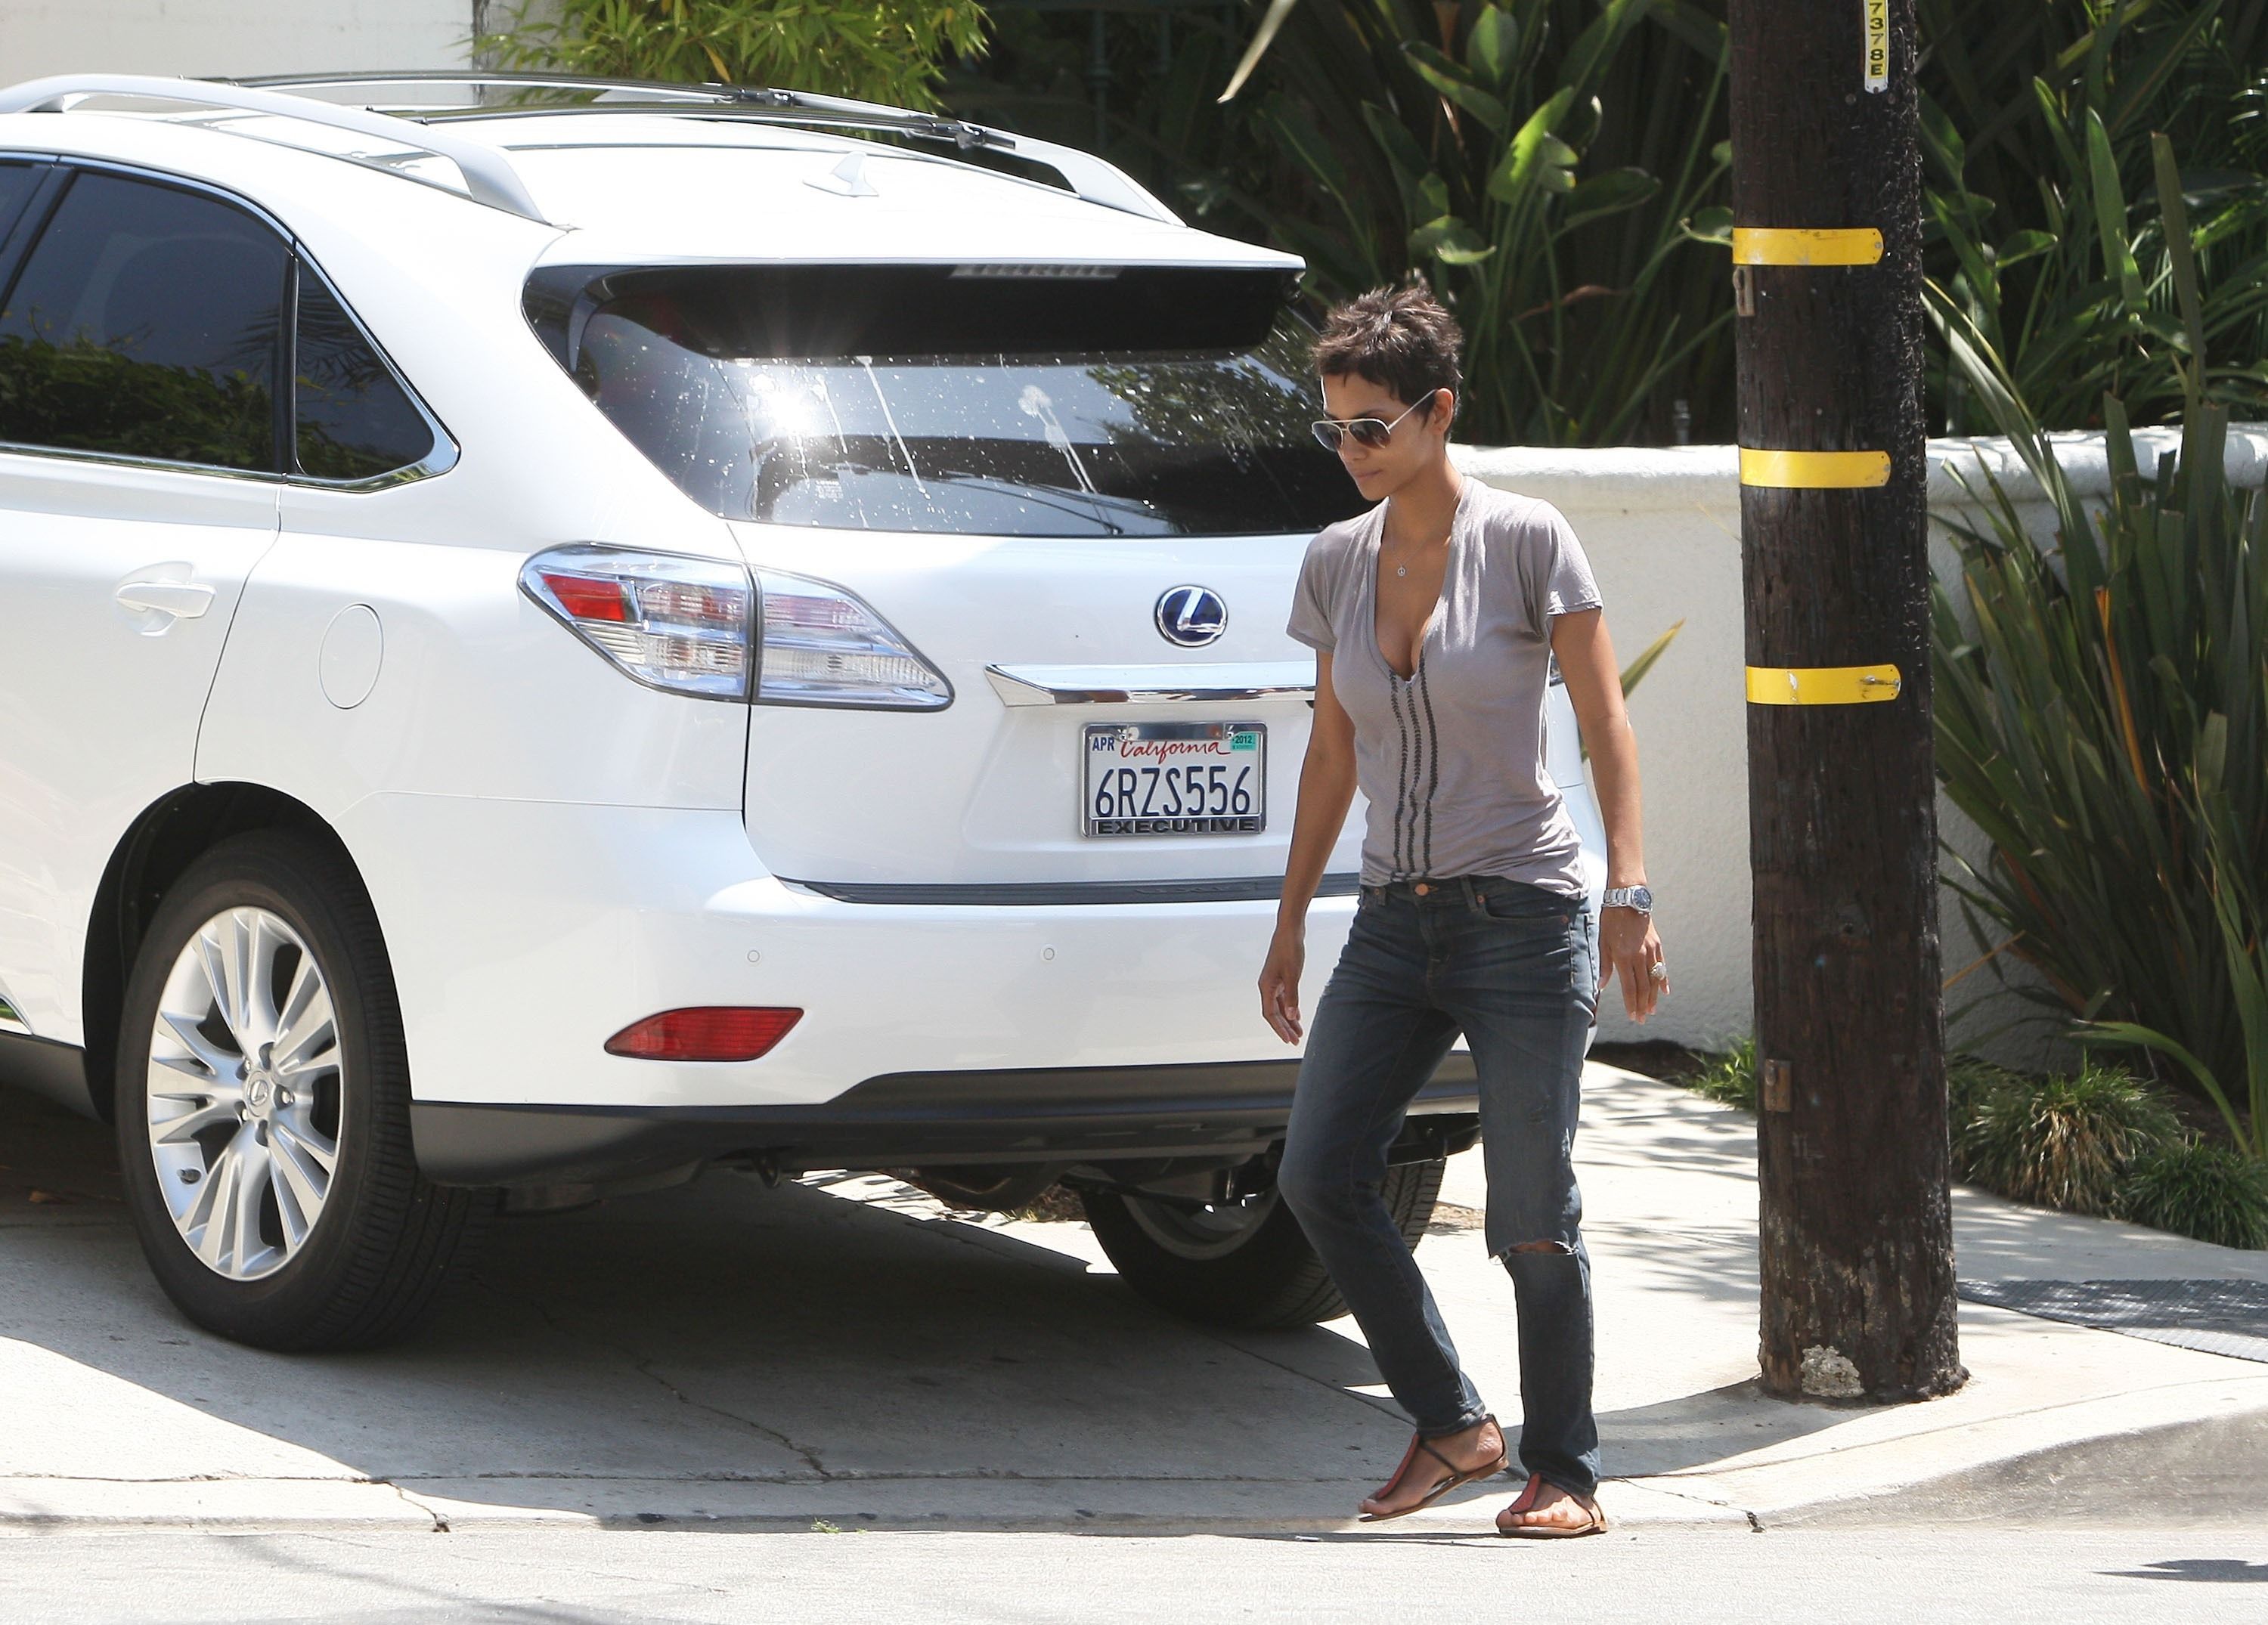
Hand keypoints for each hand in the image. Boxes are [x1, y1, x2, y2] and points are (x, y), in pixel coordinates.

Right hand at [1259, 925, 1305, 1043]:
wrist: (1290, 930)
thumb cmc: (1289, 949)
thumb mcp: (1292, 974)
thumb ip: (1291, 997)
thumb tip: (1290, 1016)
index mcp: (1266, 986)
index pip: (1270, 1014)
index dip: (1279, 1028)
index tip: (1288, 1039)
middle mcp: (1267, 986)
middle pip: (1274, 1013)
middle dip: (1285, 1027)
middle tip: (1295, 1040)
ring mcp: (1274, 981)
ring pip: (1280, 1006)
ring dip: (1288, 1019)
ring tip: (1298, 1032)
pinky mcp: (1281, 977)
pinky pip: (1284, 998)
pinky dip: (1290, 1007)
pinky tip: (1296, 1015)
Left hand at [1600, 906, 1665, 1023]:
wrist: (1629, 899)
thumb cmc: (1611, 919)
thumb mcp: (1603, 941)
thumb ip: (1604, 965)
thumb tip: (1601, 985)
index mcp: (1624, 957)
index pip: (1629, 987)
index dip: (1631, 1004)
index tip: (1632, 1016)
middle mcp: (1640, 956)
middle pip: (1643, 987)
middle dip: (1642, 1005)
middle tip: (1641, 1019)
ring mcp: (1651, 951)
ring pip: (1654, 979)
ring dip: (1653, 997)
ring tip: (1651, 1010)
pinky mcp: (1657, 945)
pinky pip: (1662, 966)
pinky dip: (1663, 980)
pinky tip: (1664, 992)